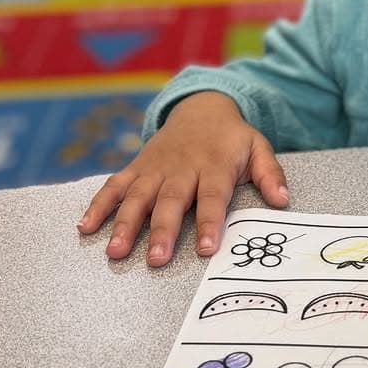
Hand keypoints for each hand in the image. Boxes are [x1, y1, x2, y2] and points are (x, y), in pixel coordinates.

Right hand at [77, 92, 287, 264]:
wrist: (200, 107)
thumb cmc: (231, 138)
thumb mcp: (258, 148)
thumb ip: (270, 174)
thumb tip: (283, 200)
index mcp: (213, 166)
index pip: (212, 198)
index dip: (209, 222)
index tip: (205, 248)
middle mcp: (181, 168)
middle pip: (170, 201)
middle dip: (161, 231)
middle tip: (155, 259)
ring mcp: (154, 169)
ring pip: (137, 197)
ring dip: (124, 224)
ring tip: (114, 251)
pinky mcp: (136, 168)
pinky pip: (114, 186)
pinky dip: (98, 205)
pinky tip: (85, 228)